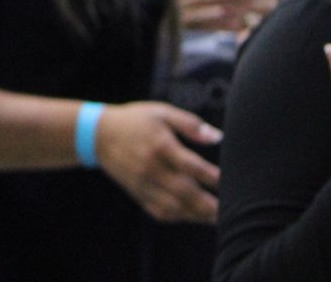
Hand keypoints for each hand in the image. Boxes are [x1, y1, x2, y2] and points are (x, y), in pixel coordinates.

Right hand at [97, 101, 221, 223]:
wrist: (99, 134)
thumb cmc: (136, 120)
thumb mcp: (162, 112)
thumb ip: (190, 124)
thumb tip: (218, 137)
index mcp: (160, 145)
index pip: (192, 166)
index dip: (213, 176)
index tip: (230, 180)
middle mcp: (151, 168)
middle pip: (185, 192)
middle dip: (209, 204)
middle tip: (231, 209)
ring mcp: (143, 183)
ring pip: (174, 206)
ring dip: (197, 215)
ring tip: (218, 217)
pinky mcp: (137, 193)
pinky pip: (160, 211)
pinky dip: (179, 217)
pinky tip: (194, 215)